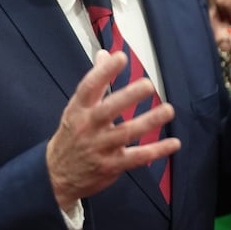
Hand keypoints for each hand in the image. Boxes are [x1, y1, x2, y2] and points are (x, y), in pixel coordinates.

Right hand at [46, 50, 180, 209]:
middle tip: (147, 85)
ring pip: (126, 133)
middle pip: (108, 110)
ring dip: (149, 122)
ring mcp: (100, 147)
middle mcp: (88, 127)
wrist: (56, 175)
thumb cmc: (71, 135)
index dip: (104, 71)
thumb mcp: (76, 108)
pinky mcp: (111, 165)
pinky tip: (174, 143)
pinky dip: (156, 150)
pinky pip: (137, 157)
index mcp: (78, 109)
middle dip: (128, 97)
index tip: (120, 57)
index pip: (89, 87)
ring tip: (168, 110)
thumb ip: (95, 82)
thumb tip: (104, 54)